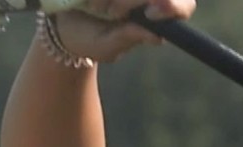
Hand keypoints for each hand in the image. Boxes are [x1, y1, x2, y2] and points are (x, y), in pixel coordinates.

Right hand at [56, 0, 195, 62]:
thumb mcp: (106, 45)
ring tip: (97, 8)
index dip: (172, 6)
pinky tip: (90, 1)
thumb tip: (157, 37)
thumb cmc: (88, 38)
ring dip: (116, 0)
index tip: (151, 13)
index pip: (182, 6)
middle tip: (113, 14)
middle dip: (133, 1)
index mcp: (155, 16)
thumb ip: (129, 37)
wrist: (60, 22)